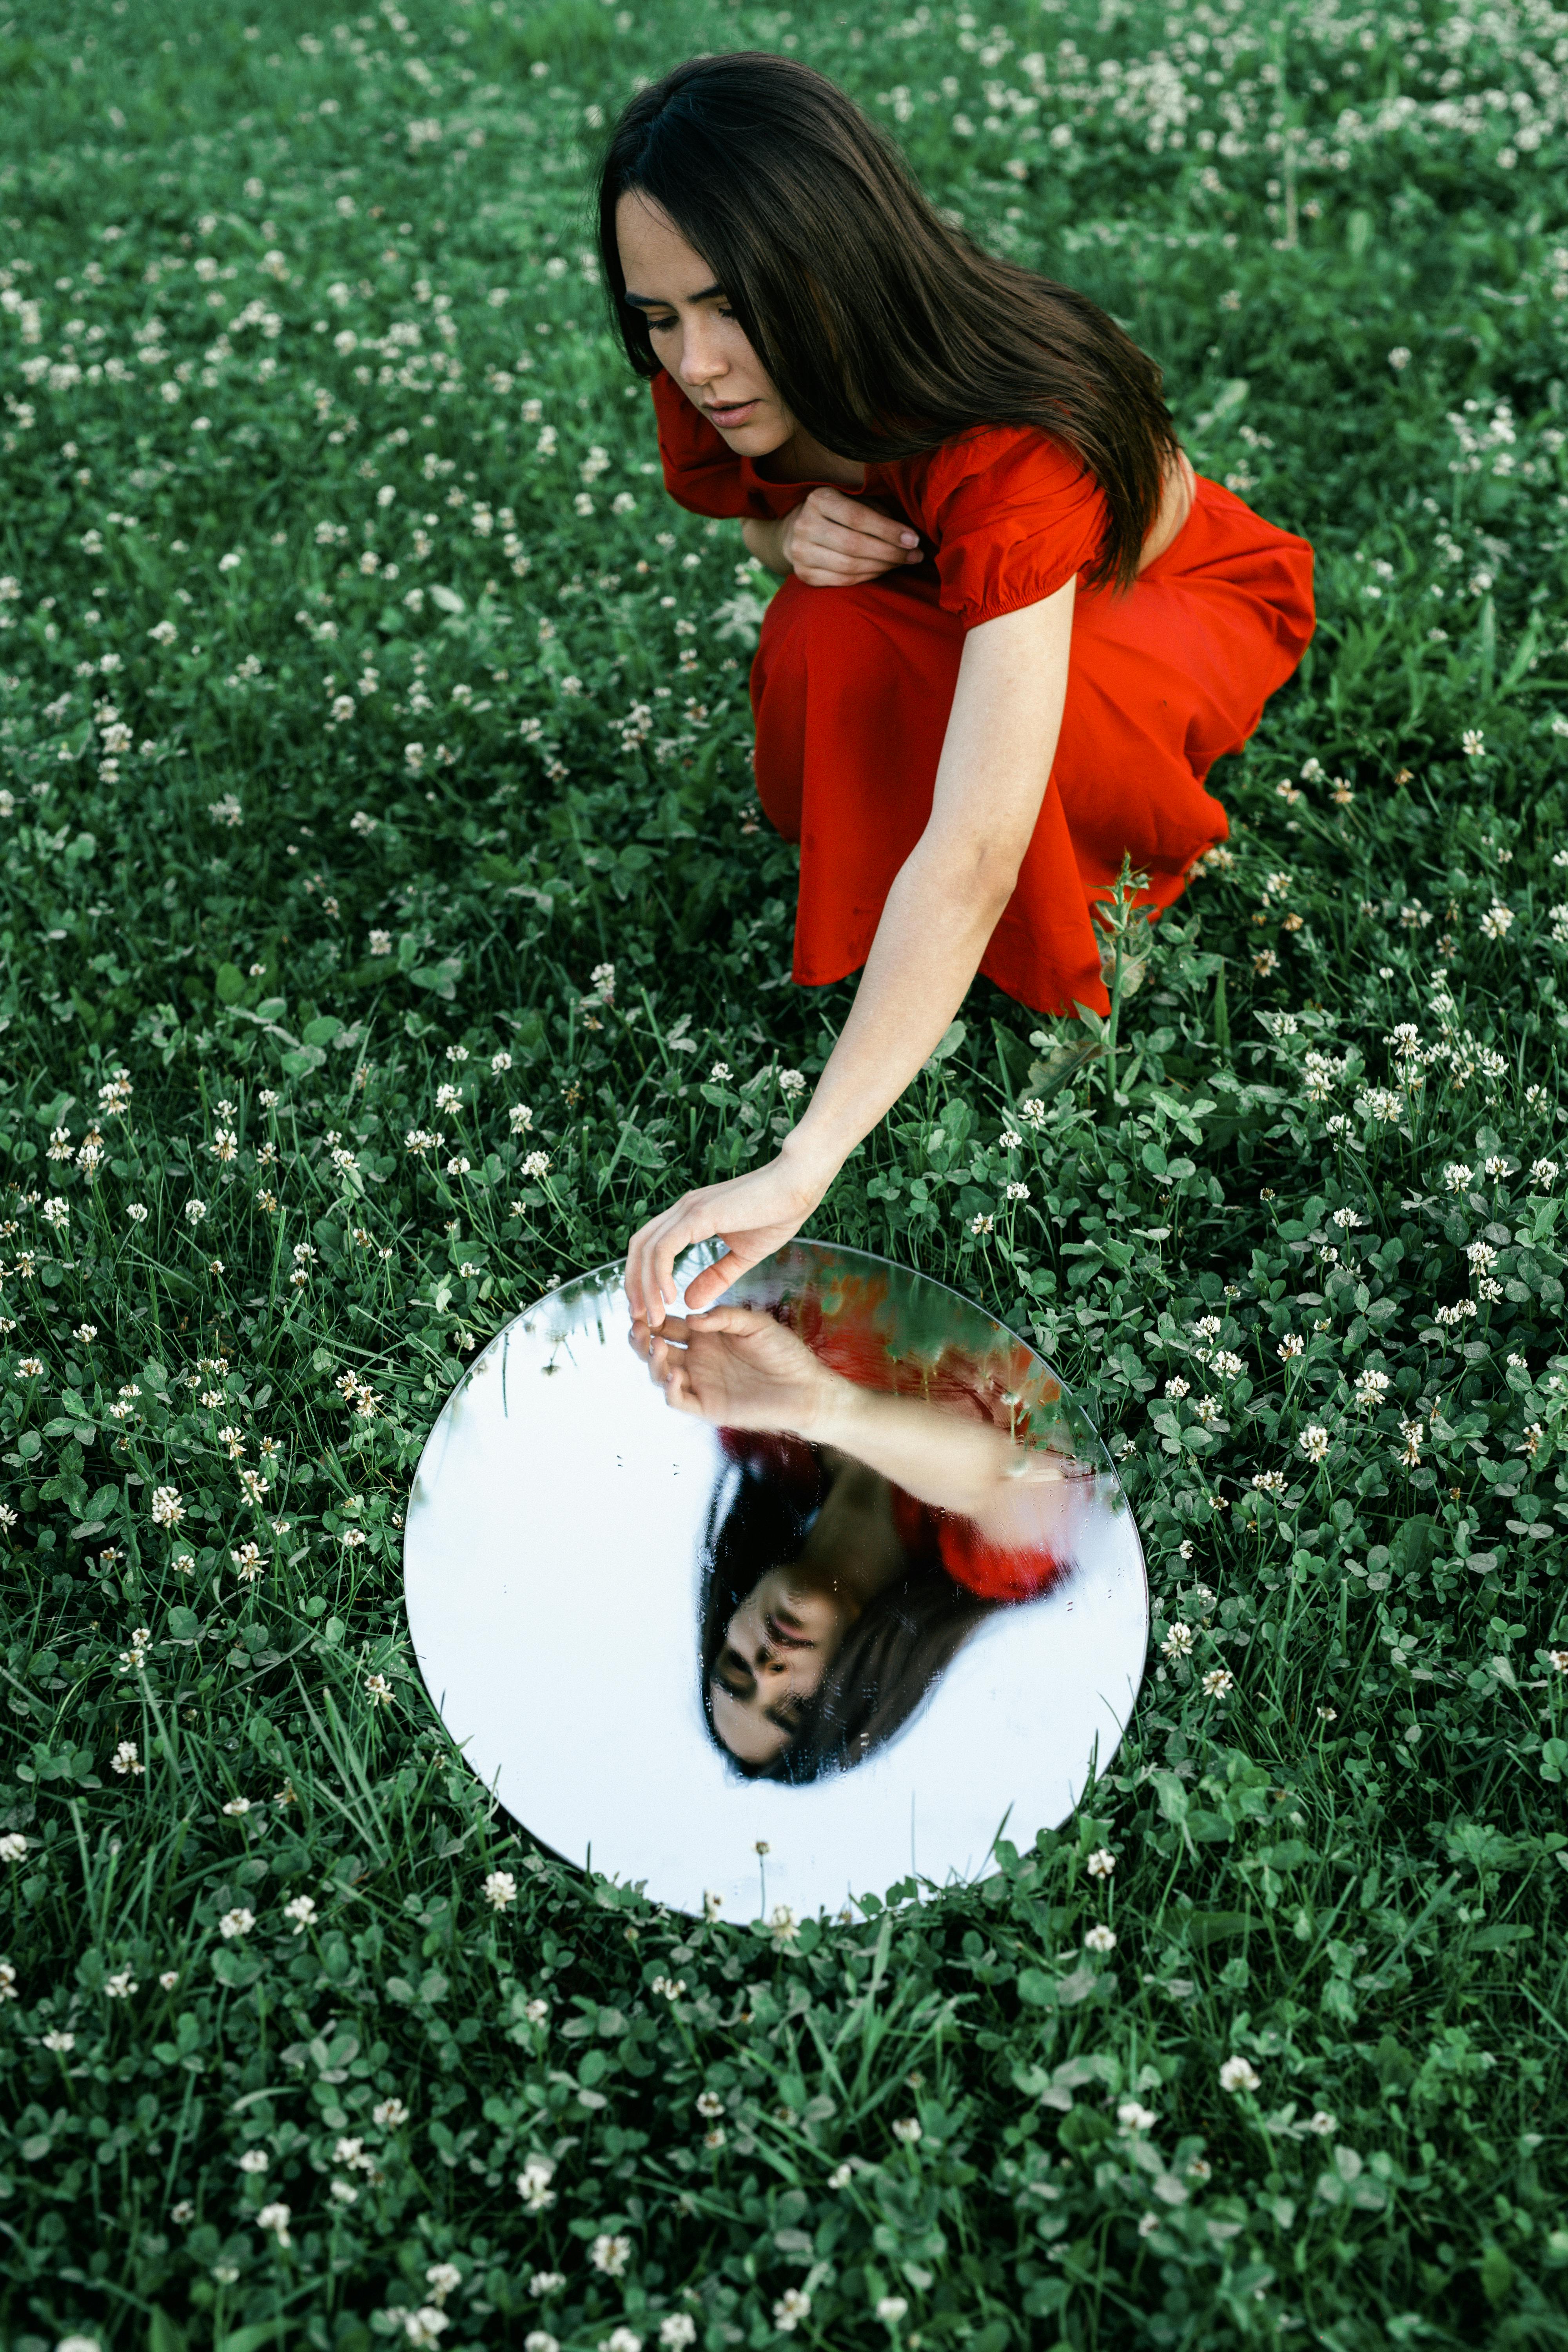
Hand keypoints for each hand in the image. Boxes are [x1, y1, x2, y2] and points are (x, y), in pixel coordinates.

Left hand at [623, 1146, 828, 1327]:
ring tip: (654, 1316)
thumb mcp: (743, 1255)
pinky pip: (664, 1248)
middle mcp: (682, 1210)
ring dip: (645, 1286)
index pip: (650, 1247)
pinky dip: (660, 1274)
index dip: (642, 1277)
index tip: (648, 1307)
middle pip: (639, 1248)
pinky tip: (671, 1297)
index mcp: (690, 1216)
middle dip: (634, 1284)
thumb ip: (716, 1277)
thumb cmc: (777, 1214)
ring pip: (647, 1250)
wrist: (798, 1186)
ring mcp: (687, 1209)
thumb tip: (689, 1301)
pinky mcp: (698, 1214)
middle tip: (639, 1317)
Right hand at [631, 1305, 840, 1434]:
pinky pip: (679, 1400)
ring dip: (652, 1361)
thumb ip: (725, 1317)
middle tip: (638, 1326)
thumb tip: (691, 1317)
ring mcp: (700, 1383)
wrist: (806, 1388)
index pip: (668, 1325)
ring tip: (657, 1347)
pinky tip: (675, 1375)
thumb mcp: (756, 1324)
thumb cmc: (784, 1352)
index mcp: (705, 1336)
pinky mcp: (707, 1406)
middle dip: (641, 1337)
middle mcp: (697, 1359)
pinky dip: (670, 1390)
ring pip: (660, 1373)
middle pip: (655, 1348)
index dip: (652, 1316)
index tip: (643, 1305)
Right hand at [779, 487, 923, 587]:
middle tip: (914, 556)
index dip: (888, 530)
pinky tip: (882, 570)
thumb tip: (909, 537)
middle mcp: (804, 525)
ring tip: (901, 562)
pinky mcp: (804, 574)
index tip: (914, 540)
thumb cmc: (838, 512)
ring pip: (850, 566)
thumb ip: (877, 512)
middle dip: (890, 552)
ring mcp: (800, 552)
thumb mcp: (854, 499)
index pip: (857, 517)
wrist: (797, 531)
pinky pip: (843, 581)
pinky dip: (868, 577)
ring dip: (882, 567)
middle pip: (854, 545)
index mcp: (819, 498)